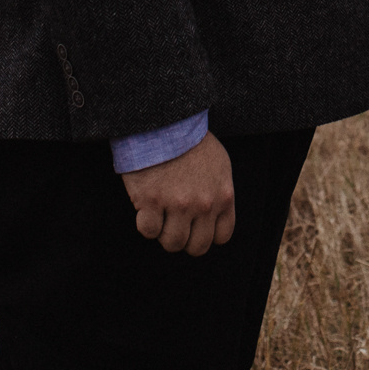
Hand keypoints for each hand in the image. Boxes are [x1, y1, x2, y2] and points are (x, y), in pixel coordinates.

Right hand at [120, 131, 235, 255]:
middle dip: (185, 239)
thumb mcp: (219, 164)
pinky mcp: (152, 202)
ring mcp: (178, 205)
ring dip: (164, 233)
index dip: (206, 234)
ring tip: (159, 216)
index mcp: (223, 196)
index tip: (195, 226)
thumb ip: (220, 191)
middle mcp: (203, 204)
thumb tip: (215, 213)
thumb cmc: (191, 141)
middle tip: (174, 224)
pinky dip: (145, 223)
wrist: (165, 122)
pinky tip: (145, 208)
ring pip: (172, 243)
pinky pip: (148, 231)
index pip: (222, 236)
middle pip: (197, 247)